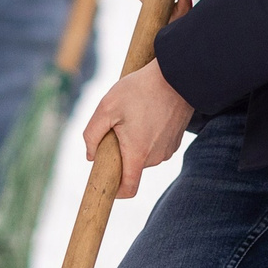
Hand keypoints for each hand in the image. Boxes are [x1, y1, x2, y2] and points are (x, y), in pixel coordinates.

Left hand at [82, 59, 192, 196]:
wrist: (177, 75)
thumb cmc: (140, 89)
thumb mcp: (106, 107)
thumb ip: (92, 134)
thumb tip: (91, 155)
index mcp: (138, 154)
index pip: (129, 189)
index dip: (116, 192)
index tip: (106, 182)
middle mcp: (156, 157)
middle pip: (132, 167)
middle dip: (121, 154)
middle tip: (117, 126)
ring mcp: (168, 149)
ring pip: (143, 155)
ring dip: (134, 143)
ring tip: (134, 115)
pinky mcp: (176, 140)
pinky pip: (155, 146)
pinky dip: (148, 136)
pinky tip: (147, 114)